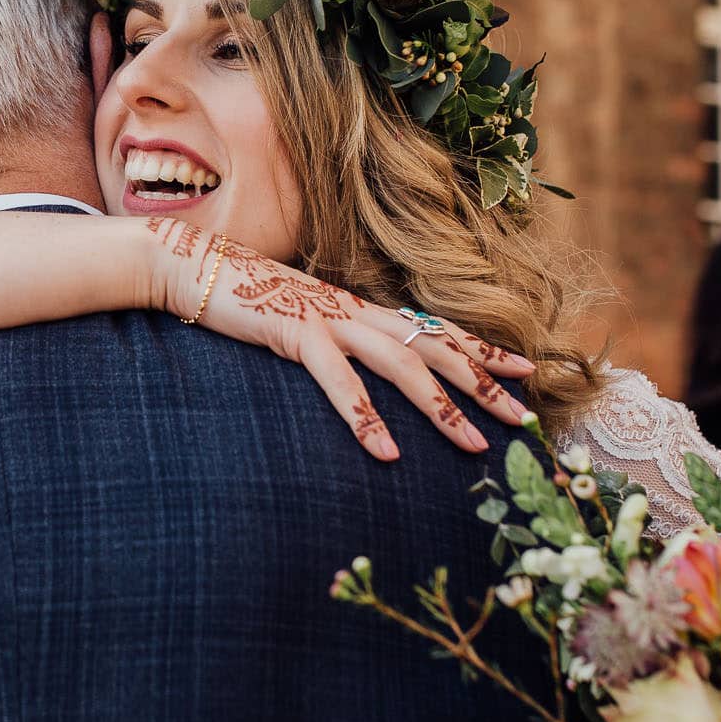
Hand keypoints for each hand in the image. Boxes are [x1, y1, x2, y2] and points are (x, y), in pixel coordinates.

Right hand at [148, 218, 534, 459]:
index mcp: (362, 309)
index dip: (482, 348)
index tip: (526, 369)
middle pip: (436, 348)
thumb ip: (337, 345)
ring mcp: (330, 321)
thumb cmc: (247, 302)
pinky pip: (339, 381)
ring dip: (441, 409)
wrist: (194, 268)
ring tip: (472, 447)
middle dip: (483, 385)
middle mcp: (357, 312)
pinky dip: (364, 417)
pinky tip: (384, 452)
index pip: (435, 327)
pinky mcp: (297, 334)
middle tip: (522, 420)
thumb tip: (363, 377)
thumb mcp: (304, 326)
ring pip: (402, 365)